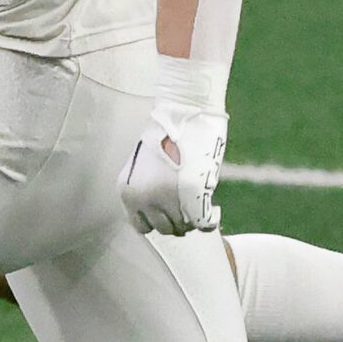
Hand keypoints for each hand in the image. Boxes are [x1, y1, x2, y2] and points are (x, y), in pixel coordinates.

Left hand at [119, 56, 229, 235]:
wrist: (183, 112)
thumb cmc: (167, 136)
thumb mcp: (146, 168)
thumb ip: (150, 192)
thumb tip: (169, 216)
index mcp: (127, 191)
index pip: (141, 227)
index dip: (159, 222)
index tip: (172, 213)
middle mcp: (143, 198)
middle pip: (165, 229)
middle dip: (180, 222)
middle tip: (192, 208)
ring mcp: (167, 197)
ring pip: (184, 228)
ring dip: (194, 220)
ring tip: (201, 204)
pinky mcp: (192, 192)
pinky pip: (204, 223)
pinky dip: (211, 220)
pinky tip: (215, 209)